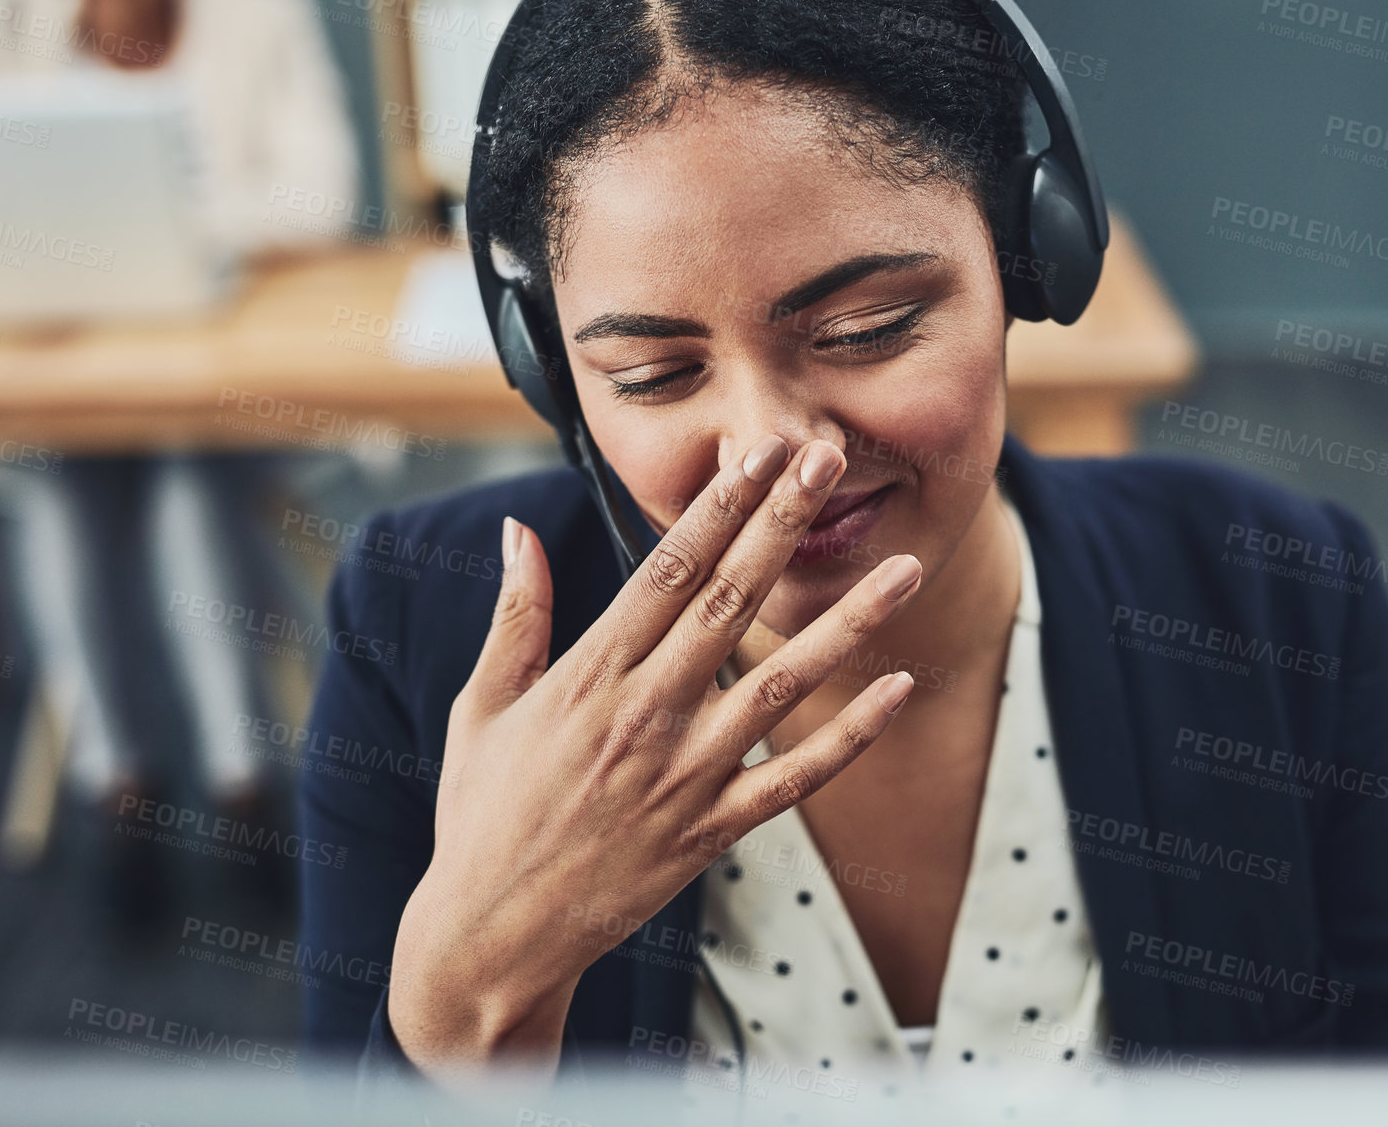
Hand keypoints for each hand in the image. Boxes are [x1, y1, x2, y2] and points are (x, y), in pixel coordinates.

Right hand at [387, 435, 922, 1076]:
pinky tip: (896, 690)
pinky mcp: (709, 832)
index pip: (667, 569)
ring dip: (847, 624)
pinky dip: (848, 737)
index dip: (720, 505)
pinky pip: (792, 778)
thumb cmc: (482, 814)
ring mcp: (683, 776)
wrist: (491, 934)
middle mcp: (643, 715)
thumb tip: (517, 531)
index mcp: (588, 676)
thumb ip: (516, 617)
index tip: (761, 452)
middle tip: (830, 458)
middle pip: (730, 602)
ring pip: (780, 685)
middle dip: (783, 525)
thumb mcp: (482, 706)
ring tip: (905, 570)